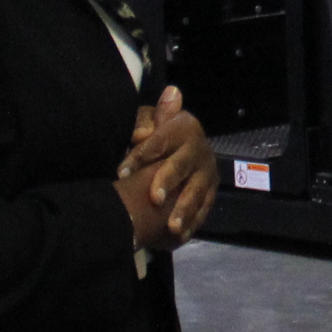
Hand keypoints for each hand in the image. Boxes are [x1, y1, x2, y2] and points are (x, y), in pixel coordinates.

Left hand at [116, 87, 215, 248]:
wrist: (172, 152)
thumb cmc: (150, 137)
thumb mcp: (146, 122)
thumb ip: (152, 115)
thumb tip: (172, 95)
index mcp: (183, 127)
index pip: (161, 140)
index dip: (141, 155)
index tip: (121, 172)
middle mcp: (199, 149)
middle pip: (182, 165)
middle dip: (168, 181)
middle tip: (153, 199)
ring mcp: (207, 173)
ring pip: (196, 192)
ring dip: (184, 210)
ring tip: (171, 227)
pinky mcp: (209, 193)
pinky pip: (203, 210)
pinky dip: (191, 224)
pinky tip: (178, 237)